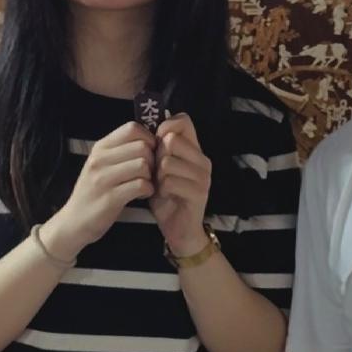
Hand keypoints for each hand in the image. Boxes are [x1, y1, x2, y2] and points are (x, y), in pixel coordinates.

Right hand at [52, 121, 156, 252]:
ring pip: (143, 164)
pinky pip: (141, 185)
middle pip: (142, 146)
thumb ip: (121, 151)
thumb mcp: (101, 165)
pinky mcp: (110, 198)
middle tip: (149, 172)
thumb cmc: (93, 191)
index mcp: (100, 148)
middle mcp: (100, 159)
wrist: (74, 222)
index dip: (148, 138)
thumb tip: (150, 139)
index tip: (149, 152)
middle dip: (153, 159)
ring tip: (145, 183)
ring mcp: (103, 178)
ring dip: (150, 176)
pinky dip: (148, 190)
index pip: (132, 128)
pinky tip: (142, 194)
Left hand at [150, 113, 211, 255]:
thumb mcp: (161, 169)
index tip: (156, 144)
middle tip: (157, 173)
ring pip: (167, 161)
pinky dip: (161, 190)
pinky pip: (170, 182)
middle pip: (171, 140)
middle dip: (156, 156)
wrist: (180, 230)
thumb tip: (148, 125)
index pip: (183, 120)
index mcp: (195, 150)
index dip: (165, 127)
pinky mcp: (199, 193)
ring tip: (160, 186)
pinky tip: (164, 196)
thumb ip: (159, 148)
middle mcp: (203, 160)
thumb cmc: (167, 197)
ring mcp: (203, 176)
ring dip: (157, 176)